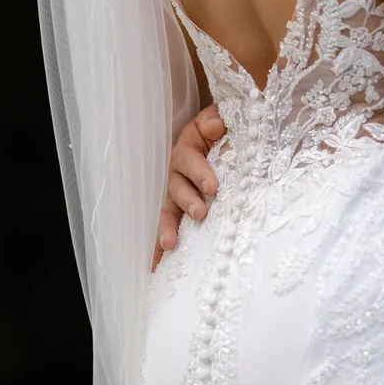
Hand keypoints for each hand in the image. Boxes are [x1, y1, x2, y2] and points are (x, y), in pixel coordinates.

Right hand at [152, 106, 226, 270]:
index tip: (213, 187)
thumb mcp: (222, 119)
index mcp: (188, 148)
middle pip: (176, 188)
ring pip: (168, 210)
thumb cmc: (225, 128)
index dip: (200, 173)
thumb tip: (216, 125)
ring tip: (169, 244)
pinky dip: (160, 247)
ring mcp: (177, 192)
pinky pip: (169, 226)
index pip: (189, 161)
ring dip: (167, 227)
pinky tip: (157, 266)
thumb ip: (218, 119)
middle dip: (187, 201)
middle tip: (200, 213)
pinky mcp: (181, 209)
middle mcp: (177, 172)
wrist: (226, 135)